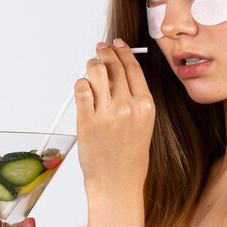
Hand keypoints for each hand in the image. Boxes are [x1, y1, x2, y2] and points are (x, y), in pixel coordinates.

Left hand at [75, 38, 155, 196]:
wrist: (117, 183)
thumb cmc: (129, 156)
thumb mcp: (143, 123)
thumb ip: (134, 97)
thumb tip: (118, 70)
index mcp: (146, 105)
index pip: (133, 68)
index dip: (123, 51)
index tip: (117, 43)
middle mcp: (128, 106)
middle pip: (114, 66)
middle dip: (105, 53)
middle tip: (100, 49)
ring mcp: (107, 113)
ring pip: (96, 72)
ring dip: (91, 65)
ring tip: (91, 67)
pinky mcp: (87, 121)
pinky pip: (81, 89)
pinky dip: (81, 83)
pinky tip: (83, 86)